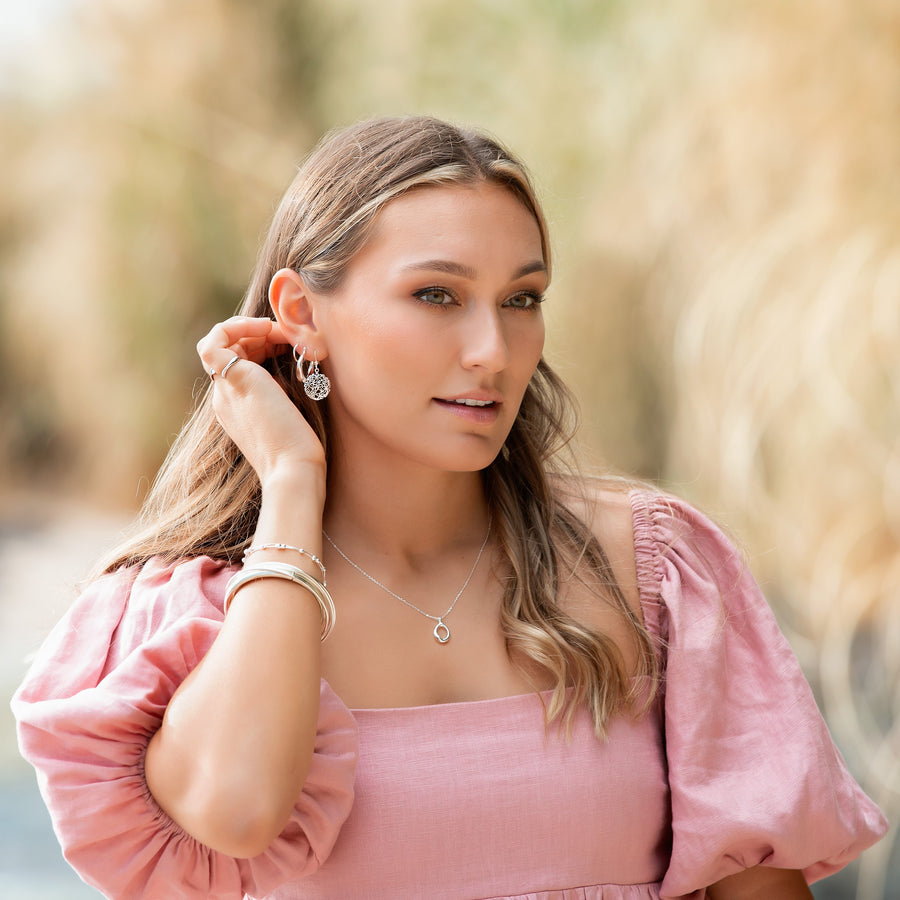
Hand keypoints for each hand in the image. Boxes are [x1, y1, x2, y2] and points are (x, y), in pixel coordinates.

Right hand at [197, 316, 325, 484]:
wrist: (293, 469)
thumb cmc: (301, 451)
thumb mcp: (291, 416)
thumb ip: (284, 396)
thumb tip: (296, 372)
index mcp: (237, 408)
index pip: (238, 365)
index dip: (260, 347)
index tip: (288, 345)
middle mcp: (225, 398)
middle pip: (230, 352)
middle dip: (258, 335)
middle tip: (288, 334)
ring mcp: (226, 390)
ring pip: (221, 344)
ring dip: (250, 328)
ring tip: (280, 330)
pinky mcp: (234, 381)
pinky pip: (212, 343)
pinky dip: (234, 327)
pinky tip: (265, 328)